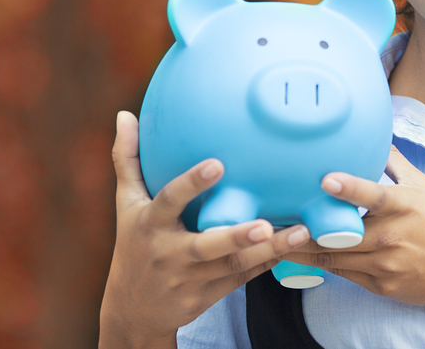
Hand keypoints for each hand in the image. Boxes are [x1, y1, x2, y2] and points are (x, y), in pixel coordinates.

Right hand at [99, 111, 309, 348]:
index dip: (191, 184)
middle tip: (265, 224)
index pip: (169, 200)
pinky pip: (242, 278)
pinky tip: (297, 248)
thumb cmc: (133, 243)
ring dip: (268, 250)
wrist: (133, 308)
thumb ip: (128, 160)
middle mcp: (170, 252)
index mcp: (151, 224)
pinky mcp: (207, 296)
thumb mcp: (126, 204)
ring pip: (233, 265)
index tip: (217, 164)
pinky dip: (269, 263)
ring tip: (301, 233)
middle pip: (206, 245)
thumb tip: (123, 115)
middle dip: (236, 236)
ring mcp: (190, 278)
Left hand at [284, 145, 424, 312]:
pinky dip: (322, 264)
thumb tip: (378, 135)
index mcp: (403, 206)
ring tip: (272, 239)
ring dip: (302, 249)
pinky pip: (343, 274)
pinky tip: (300, 256)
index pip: (373, 195)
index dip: (349, 187)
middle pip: (339, 234)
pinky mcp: (381, 285)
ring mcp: (385, 264)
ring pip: (333, 257)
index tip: (326, 179)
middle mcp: (392, 235)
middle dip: (304, 228)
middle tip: (272, 217)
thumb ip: (396, 164)